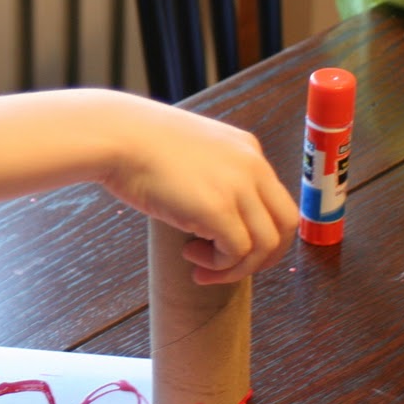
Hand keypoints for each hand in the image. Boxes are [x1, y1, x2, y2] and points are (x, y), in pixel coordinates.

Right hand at [100, 99, 297, 285]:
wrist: (118, 137)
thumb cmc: (139, 145)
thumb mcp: (192, 151)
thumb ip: (212, 172)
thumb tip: (213, 215)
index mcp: (248, 150)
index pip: (277, 201)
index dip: (260, 232)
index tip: (231, 245)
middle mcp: (253, 166)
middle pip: (286, 225)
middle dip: (263, 256)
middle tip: (228, 267)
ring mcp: (238, 187)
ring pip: (265, 245)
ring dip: (236, 267)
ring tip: (201, 264)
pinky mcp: (218, 208)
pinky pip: (237, 252)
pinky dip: (219, 265)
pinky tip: (190, 256)